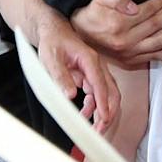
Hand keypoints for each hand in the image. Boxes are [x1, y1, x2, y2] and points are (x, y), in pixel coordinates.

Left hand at [34, 13, 120, 135]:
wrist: (53, 31)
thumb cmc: (53, 41)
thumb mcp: (51, 58)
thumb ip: (60, 76)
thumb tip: (70, 95)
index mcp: (90, 60)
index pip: (101, 84)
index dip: (103, 103)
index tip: (104, 118)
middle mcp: (96, 67)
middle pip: (111, 92)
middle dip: (109, 112)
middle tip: (100, 129)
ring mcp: (94, 72)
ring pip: (107, 95)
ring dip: (102, 112)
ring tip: (94, 127)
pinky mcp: (90, 78)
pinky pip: (97, 95)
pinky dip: (94, 107)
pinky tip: (86, 115)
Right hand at [72, 0, 161, 66]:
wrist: (80, 35)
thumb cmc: (92, 14)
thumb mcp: (99, 0)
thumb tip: (134, 7)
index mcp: (119, 25)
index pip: (147, 11)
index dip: (160, 2)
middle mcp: (126, 41)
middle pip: (155, 26)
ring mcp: (129, 53)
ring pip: (158, 42)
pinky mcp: (130, 61)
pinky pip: (152, 58)